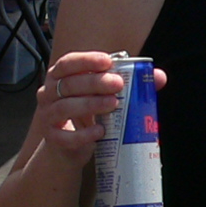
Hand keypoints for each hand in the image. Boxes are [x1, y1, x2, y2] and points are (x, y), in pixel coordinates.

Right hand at [35, 52, 168, 161]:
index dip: (86, 60)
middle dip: (95, 82)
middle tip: (118, 84)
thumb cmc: (87, 112)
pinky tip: (100, 132)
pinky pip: (65, 137)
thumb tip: (158, 77)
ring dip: (90, 104)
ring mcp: (48, 116)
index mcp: (60, 76)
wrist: (68, 146)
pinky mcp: (52, 139)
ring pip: (65, 107)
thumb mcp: (103, 94)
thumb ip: (130, 83)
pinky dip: (83, 135)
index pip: (68, 62)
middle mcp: (48, 93)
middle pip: (69, 84)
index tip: (107, 62)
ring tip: (113, 104)